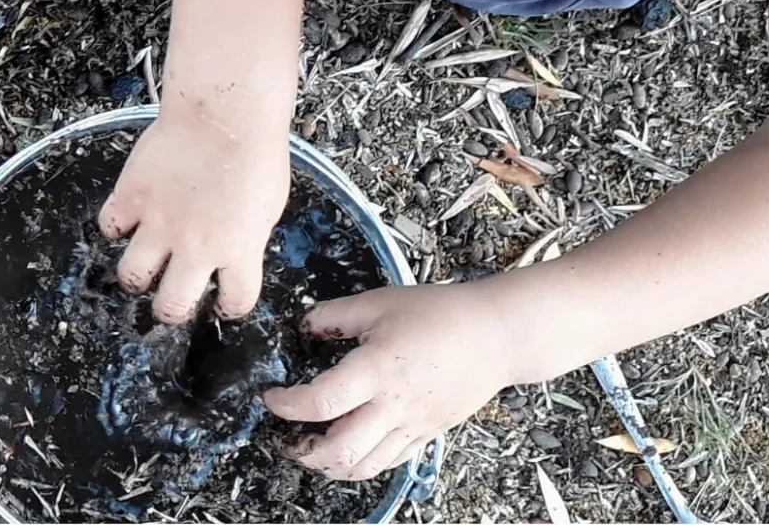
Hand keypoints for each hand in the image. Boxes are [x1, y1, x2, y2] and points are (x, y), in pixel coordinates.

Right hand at [99, 111, 289, 322]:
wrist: (223, 113)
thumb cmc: (254, 150)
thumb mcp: (269, 205)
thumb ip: (247, 237)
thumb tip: (233, 247)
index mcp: (239, 251)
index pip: (235, 302)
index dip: (228, 307)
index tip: (222, 302)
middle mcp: (196, 247)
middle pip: (172, 305)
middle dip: (169, 310)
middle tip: (168, 300)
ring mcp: (159, 224)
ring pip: (131, 275)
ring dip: (136, 275)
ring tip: (141, 265)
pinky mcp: (131, 196)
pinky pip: (110, 226)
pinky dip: (116, 226)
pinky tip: (127, 218)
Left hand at [265, 281, 530, 480]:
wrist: (496, 335)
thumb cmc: (442, 314)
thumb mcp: (379, 302)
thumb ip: (334, 315)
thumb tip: (302, 326)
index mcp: (377, 370)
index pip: (321, 402)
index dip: (287, 405)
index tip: (271, 396)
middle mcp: (394, 405)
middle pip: (341, 451)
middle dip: (303, 452)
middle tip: (285, 436)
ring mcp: (413, 425)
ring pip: (365, 467)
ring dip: (330, 466)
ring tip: (311, 448)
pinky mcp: (427, 434)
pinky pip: (390, 462)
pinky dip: (362, 463)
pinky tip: (349, 448)